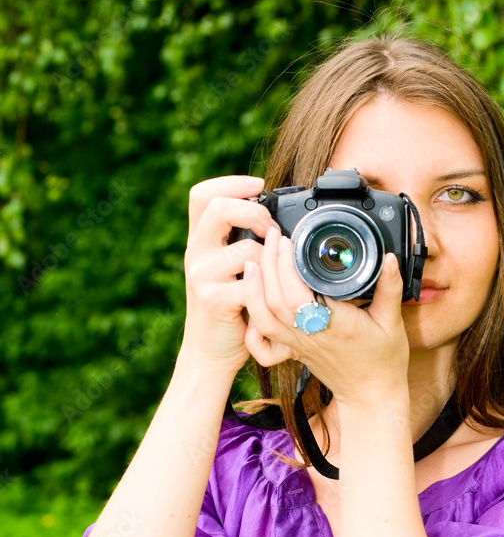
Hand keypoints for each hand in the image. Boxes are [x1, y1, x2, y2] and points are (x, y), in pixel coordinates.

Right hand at [178, 174, 280, 373]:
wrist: (209, 353)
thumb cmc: (227, 310)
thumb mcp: (224, 270)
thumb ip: (236, 243)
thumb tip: (270, 215)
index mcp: (199, 242)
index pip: (202, 194)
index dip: (232, 183)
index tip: (259, 186)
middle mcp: (195, 254)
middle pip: (217, 208)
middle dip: (254, 212)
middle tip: (271, 229)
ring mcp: (202, 277)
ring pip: (247, 249)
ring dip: (271, 257)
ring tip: (275, 272)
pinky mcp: (215, 300)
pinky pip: (253, 281)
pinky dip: (268, 285)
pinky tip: (270, 294)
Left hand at [242, 227, 409, 406]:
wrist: (371, 394)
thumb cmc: (382, 360)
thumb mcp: (392, 322)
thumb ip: (390, 288)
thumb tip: (388, 259)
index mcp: (334, 324)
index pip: (299, 293)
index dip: (287, 265)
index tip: (288, 240)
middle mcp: (309, 334)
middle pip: (274, 299)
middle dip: (268, 263)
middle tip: (272, 236)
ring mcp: (297, 344)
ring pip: (263, 316)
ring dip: (254, 287)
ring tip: (255, 259)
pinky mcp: (292, 351)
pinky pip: (263, 341)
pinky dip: (252, 321)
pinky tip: (251, 300)